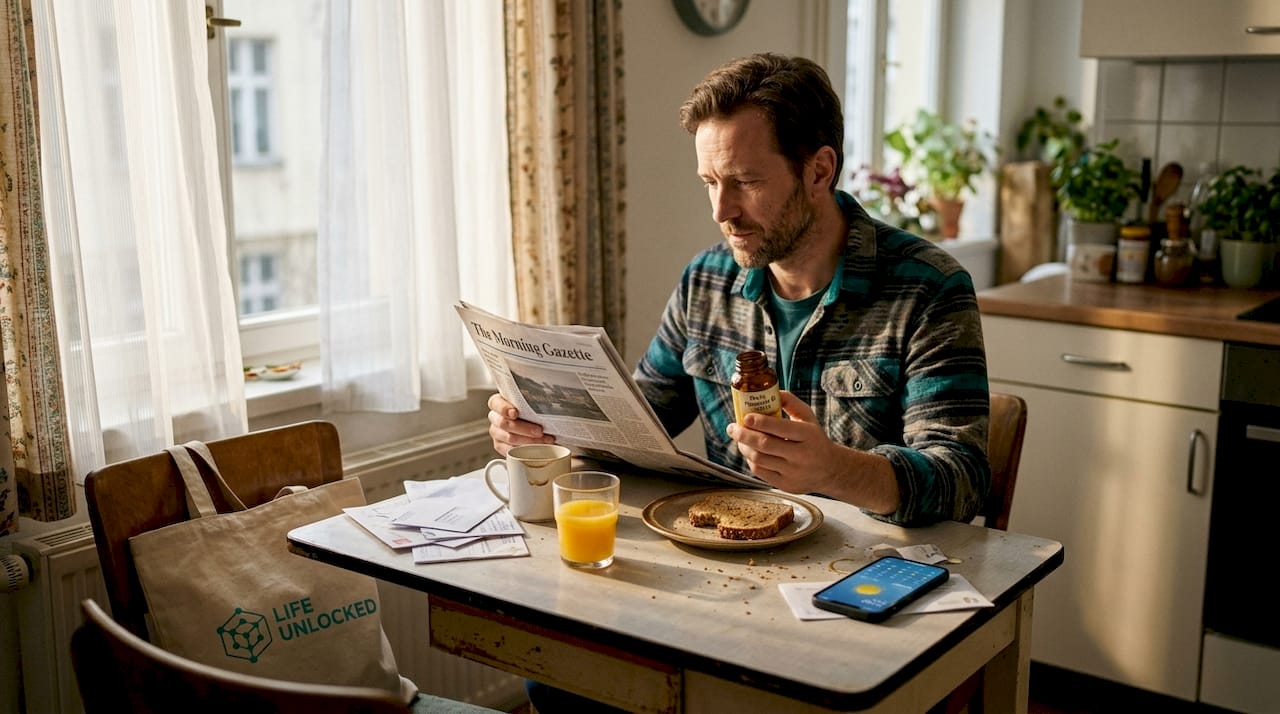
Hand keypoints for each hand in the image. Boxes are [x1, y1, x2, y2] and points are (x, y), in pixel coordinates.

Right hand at [486, 393, 554, 455]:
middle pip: (504, 423)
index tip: (515, 413)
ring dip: (528, 440)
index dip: (504, 409)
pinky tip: (535, 449)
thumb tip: (551, 402)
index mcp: (499, 402)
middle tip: (539, 431)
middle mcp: (495, 418)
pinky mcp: (500, 446)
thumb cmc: (532, 410)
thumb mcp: (533, 402)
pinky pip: (509, 450)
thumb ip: (534, 400)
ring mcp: (497, 432)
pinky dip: (523, 451)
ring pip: (509, 438)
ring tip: (544, 441)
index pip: (495, 403)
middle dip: (524, 428)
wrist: (535, 423)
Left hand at [727, 391, 899, 513]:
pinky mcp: (787, 485)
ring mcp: (794, 473)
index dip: (760, 422)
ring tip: (740, 439)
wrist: (830, 469)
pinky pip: (760, 472)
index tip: (745, 417)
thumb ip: (790, 402)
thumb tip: (770, 391)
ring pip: (759, 459)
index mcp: (808, 435)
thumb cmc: (814, 438)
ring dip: (744, 447)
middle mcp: (802, 455)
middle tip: (732, 427)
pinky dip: (751, 460)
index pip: (780, 427)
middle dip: (744, 435)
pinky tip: (750, 452)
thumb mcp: (808, 417)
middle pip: (765, 445)